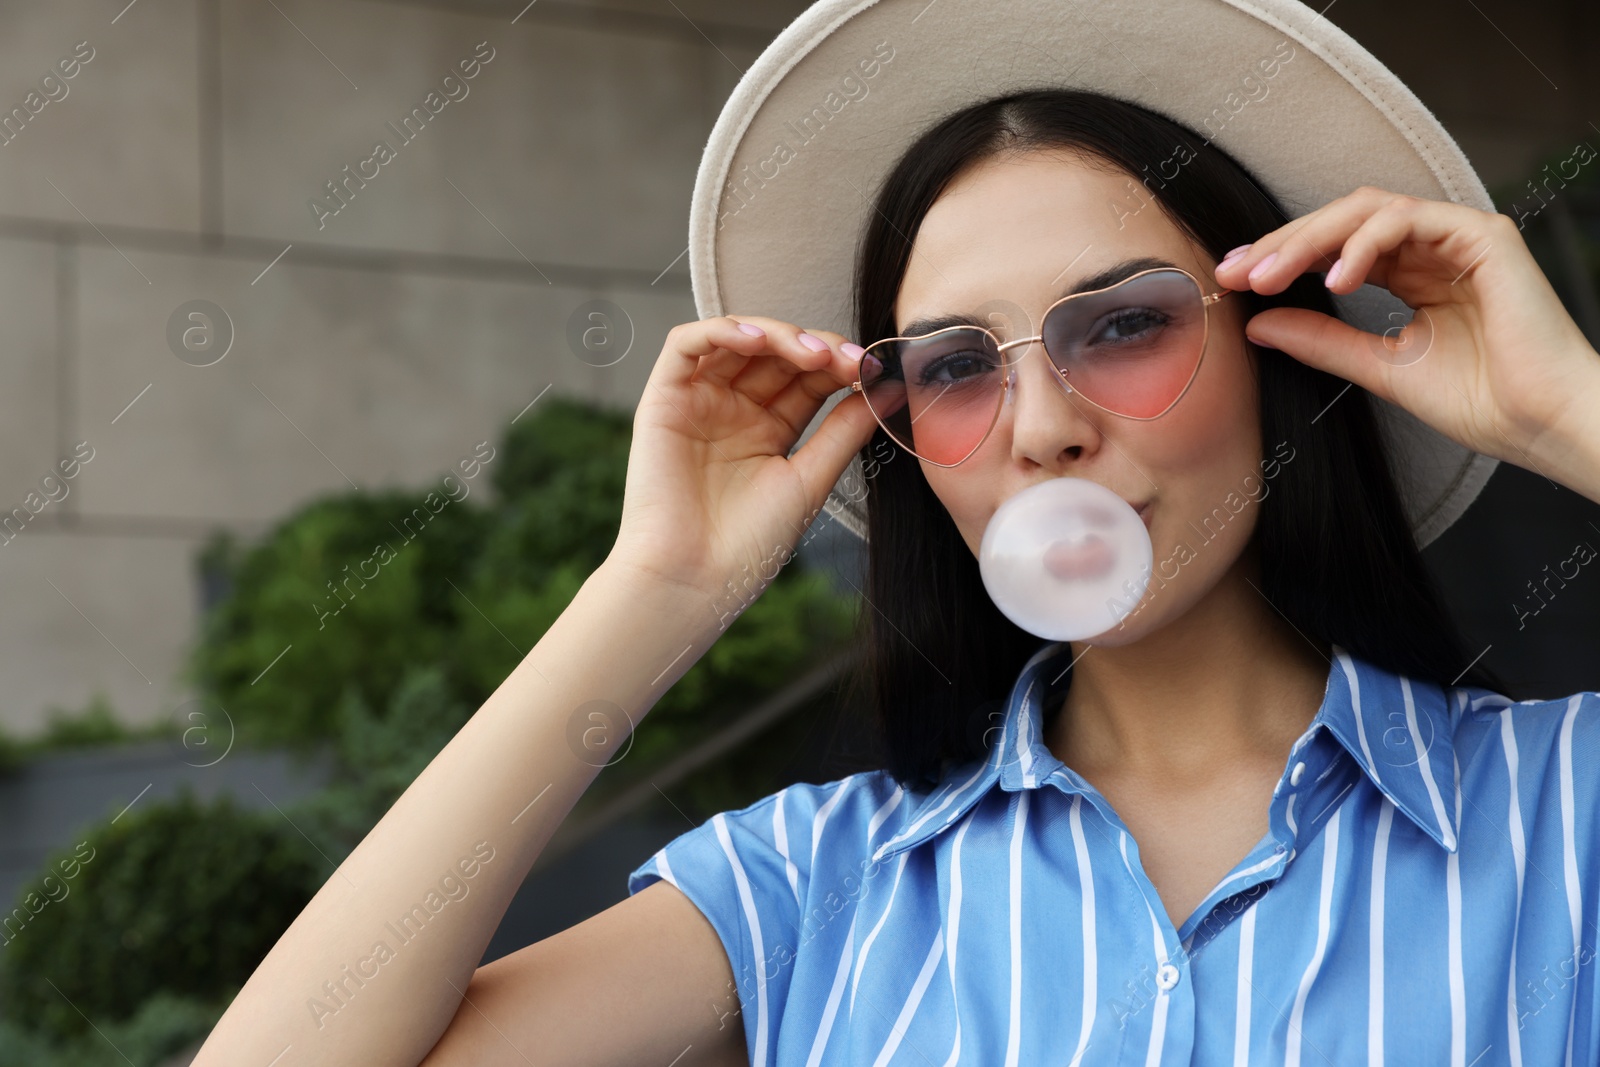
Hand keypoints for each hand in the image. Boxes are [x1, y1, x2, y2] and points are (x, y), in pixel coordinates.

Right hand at [610, 315, 877, 599]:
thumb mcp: (810, 480)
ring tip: (813, 354)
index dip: (840, 365)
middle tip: (850, 361)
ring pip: (738, 339)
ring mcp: (698, 402)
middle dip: (817, 347)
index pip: (808, 377)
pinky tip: (758, 339)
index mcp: (768, 430)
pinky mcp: (663, 399)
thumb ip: (844, 431)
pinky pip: (686, 345)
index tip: (872, 371)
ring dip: (779, 334)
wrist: (693, 579)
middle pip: (777, 353)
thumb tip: (889, 388)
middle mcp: (733, 410)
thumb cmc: (749, 544)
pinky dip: (722, 329)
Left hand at [1214, 186, 1599, 485]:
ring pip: (1368, 211)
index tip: (1232, 281)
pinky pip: (1409, 219)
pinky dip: (1364, 243)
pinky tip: (1335, 279)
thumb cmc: (1482, 401)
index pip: (1334, 249)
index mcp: (1410, 276)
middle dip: (1283, 244)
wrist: (1540, 424)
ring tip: (1270, 276)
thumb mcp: (1380, 367)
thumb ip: (1323, 341)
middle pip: (1342, 223)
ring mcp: (1458, 238)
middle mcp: (1432, 250)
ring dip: (1311, 240)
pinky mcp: (1482, 236)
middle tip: (1237, 272)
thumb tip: (1258, 323)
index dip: (1281, 259)